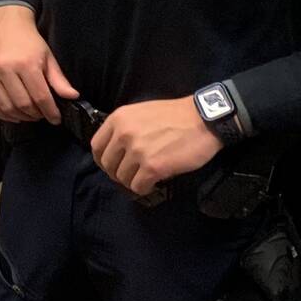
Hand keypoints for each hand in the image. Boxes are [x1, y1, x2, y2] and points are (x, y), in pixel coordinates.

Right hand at [0, 5, 78, 123]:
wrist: (5, 22)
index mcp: (26, 63)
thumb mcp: (48, 57)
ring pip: (6, 108)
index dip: (50, 112)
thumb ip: (59, 79)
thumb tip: (72, 96)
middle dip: (36, 115)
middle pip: (23, 105)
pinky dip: (1, 115)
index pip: (41, 97)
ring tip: (28, 114)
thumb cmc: (27, 39)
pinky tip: (12, 113)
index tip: (55, 118)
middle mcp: (5, 69)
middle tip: (42, 114)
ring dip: (20, 116)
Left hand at [92, 97, 223, 197]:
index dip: (103, 160)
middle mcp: (123, 134)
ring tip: (146, 177)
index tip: (113, 165)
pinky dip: (144, 188)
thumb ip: (125, 128)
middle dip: (118, 173)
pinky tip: (154, 182)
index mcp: (119, 118)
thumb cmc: (175, 115)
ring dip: (133, 181)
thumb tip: (116, 150)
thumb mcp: (141, 113)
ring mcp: (137, 151)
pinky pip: (138, 186)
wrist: (203, 120)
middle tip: (132, 174)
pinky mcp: (152, 167)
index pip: (96, 146)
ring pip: (122, 178)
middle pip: (108, 165)